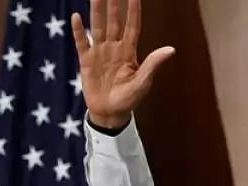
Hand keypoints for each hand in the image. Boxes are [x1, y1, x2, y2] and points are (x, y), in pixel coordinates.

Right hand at [71, 0, 174, 128]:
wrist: (111, 113)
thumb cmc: (130, 99)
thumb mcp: (143, 82)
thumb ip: (153, 64)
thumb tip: (171, 49)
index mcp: (129, 52)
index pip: (132, 26)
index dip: (133, 11)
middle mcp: (114, 48)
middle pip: (114, 22)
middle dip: (113, 5)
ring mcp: (99, 53)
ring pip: (98, 27)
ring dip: (96, 11)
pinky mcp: (86, 61)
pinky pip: (82, 43)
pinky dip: (79, 31)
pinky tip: (76, 16)